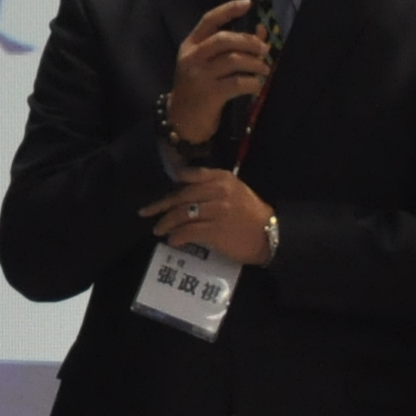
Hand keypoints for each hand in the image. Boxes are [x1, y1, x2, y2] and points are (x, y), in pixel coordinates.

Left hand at [139, 167, 275, 267]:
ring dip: (166, 222)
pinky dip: (177, 236)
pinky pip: (189, 231)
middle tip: (146, 212)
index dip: (172, 183)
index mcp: (222, 179)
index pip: (191, 175)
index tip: (160, 191)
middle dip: (161, 205)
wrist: (269, 234)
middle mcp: (218, 191)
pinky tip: (172, 240)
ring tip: (158, 229)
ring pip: (182, 214)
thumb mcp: (234, 190)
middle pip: (182, 196)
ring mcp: (217, 211)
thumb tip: (182, 187)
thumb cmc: (250, 213)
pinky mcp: (216, 230)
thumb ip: (211, 185)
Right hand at [166, 0, 271, 146]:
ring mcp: (199, 75)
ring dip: (255, 63)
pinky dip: (252, 83)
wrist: (181, 120)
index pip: (209, 20)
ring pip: (234, 60)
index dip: (229, 10)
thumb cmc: (198, 88)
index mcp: (190, 45)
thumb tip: (261, 31)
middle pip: (224, 39)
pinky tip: (256, 86)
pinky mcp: (209, 94)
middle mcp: (192, 57)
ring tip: (264, 69)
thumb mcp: (208, 64)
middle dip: (249, 41)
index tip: (248, 3)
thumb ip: (232, 47)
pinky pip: (238, 83)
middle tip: (265, 49)